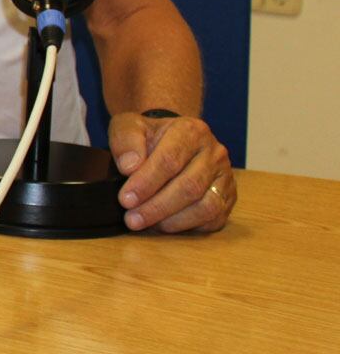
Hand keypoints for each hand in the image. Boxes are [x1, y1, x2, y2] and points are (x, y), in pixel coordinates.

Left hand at [110, 113, 234, 232]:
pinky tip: (164, 224)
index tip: (125, 199)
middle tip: (132, 219)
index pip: (170, 161)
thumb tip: (129, 167)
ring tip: (147, 224)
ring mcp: (225, 177)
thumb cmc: (147, 136)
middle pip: (189, 187)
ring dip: (173, 221)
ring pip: (206, 207)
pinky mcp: (228, 197)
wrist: (169, 139)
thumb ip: (125, 141)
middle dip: (157, 207)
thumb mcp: (128, 126)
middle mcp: (214, 153)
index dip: (146, 183)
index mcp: (190, 131)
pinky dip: (189, 226)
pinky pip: (214, 219)